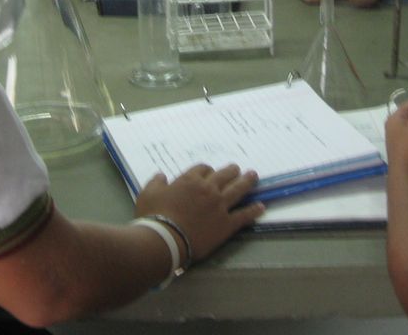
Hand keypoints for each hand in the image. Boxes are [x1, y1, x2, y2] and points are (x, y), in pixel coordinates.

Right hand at [135, 164, 263, 262]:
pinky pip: (244, 215)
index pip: (203, 169)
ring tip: (254, 176)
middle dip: (231, 171)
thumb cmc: (154, 216)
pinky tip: (261, 207)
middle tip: (237, 169)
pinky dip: (253, 210)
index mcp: (190, 180)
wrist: (165, 239)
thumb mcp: (147, 194)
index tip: (209, 173)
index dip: (207, 170)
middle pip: (224, 175)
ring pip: (237, 190)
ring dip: (247, 182)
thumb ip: (156, 182)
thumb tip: (161, 176)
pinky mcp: (227, 224)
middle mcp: (208, 189)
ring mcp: (220, 206)